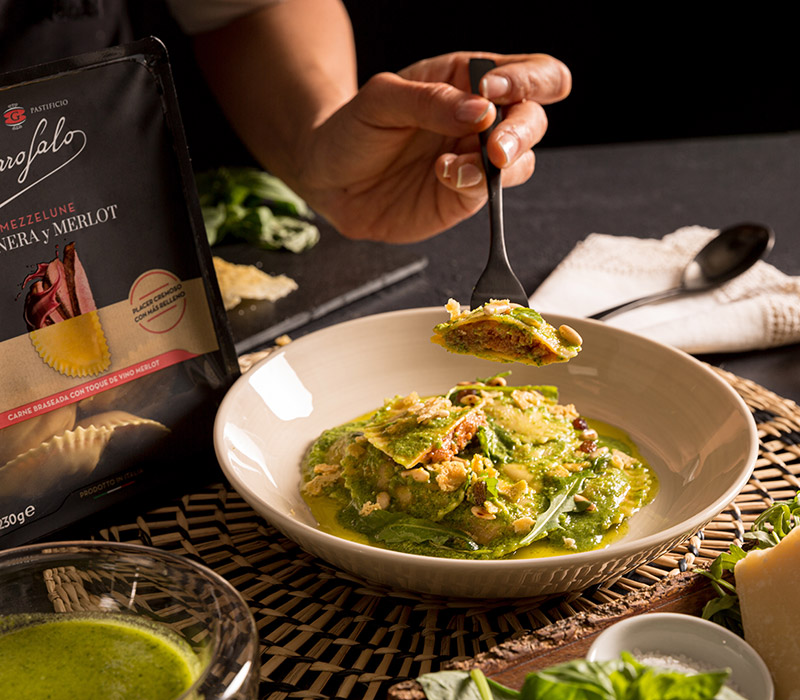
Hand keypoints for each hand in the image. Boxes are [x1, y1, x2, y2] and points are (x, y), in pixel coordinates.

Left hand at [297, 52, 570, 242]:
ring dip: (501, 163)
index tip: (492, 92)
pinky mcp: (467, 195)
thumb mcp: (381, 100)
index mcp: (468, 80)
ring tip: (455, 167)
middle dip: (521, 130)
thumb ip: (430, 101)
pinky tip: (444, 176)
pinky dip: (476, 185)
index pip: (528, 71)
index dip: (526, 80)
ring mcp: (477, 159)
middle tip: (493, 146)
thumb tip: (482, 110)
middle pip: (535, 117)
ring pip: (523, 159)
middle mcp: (481, 119)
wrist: (329, 179)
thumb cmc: (353, 129)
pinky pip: (493, 191)